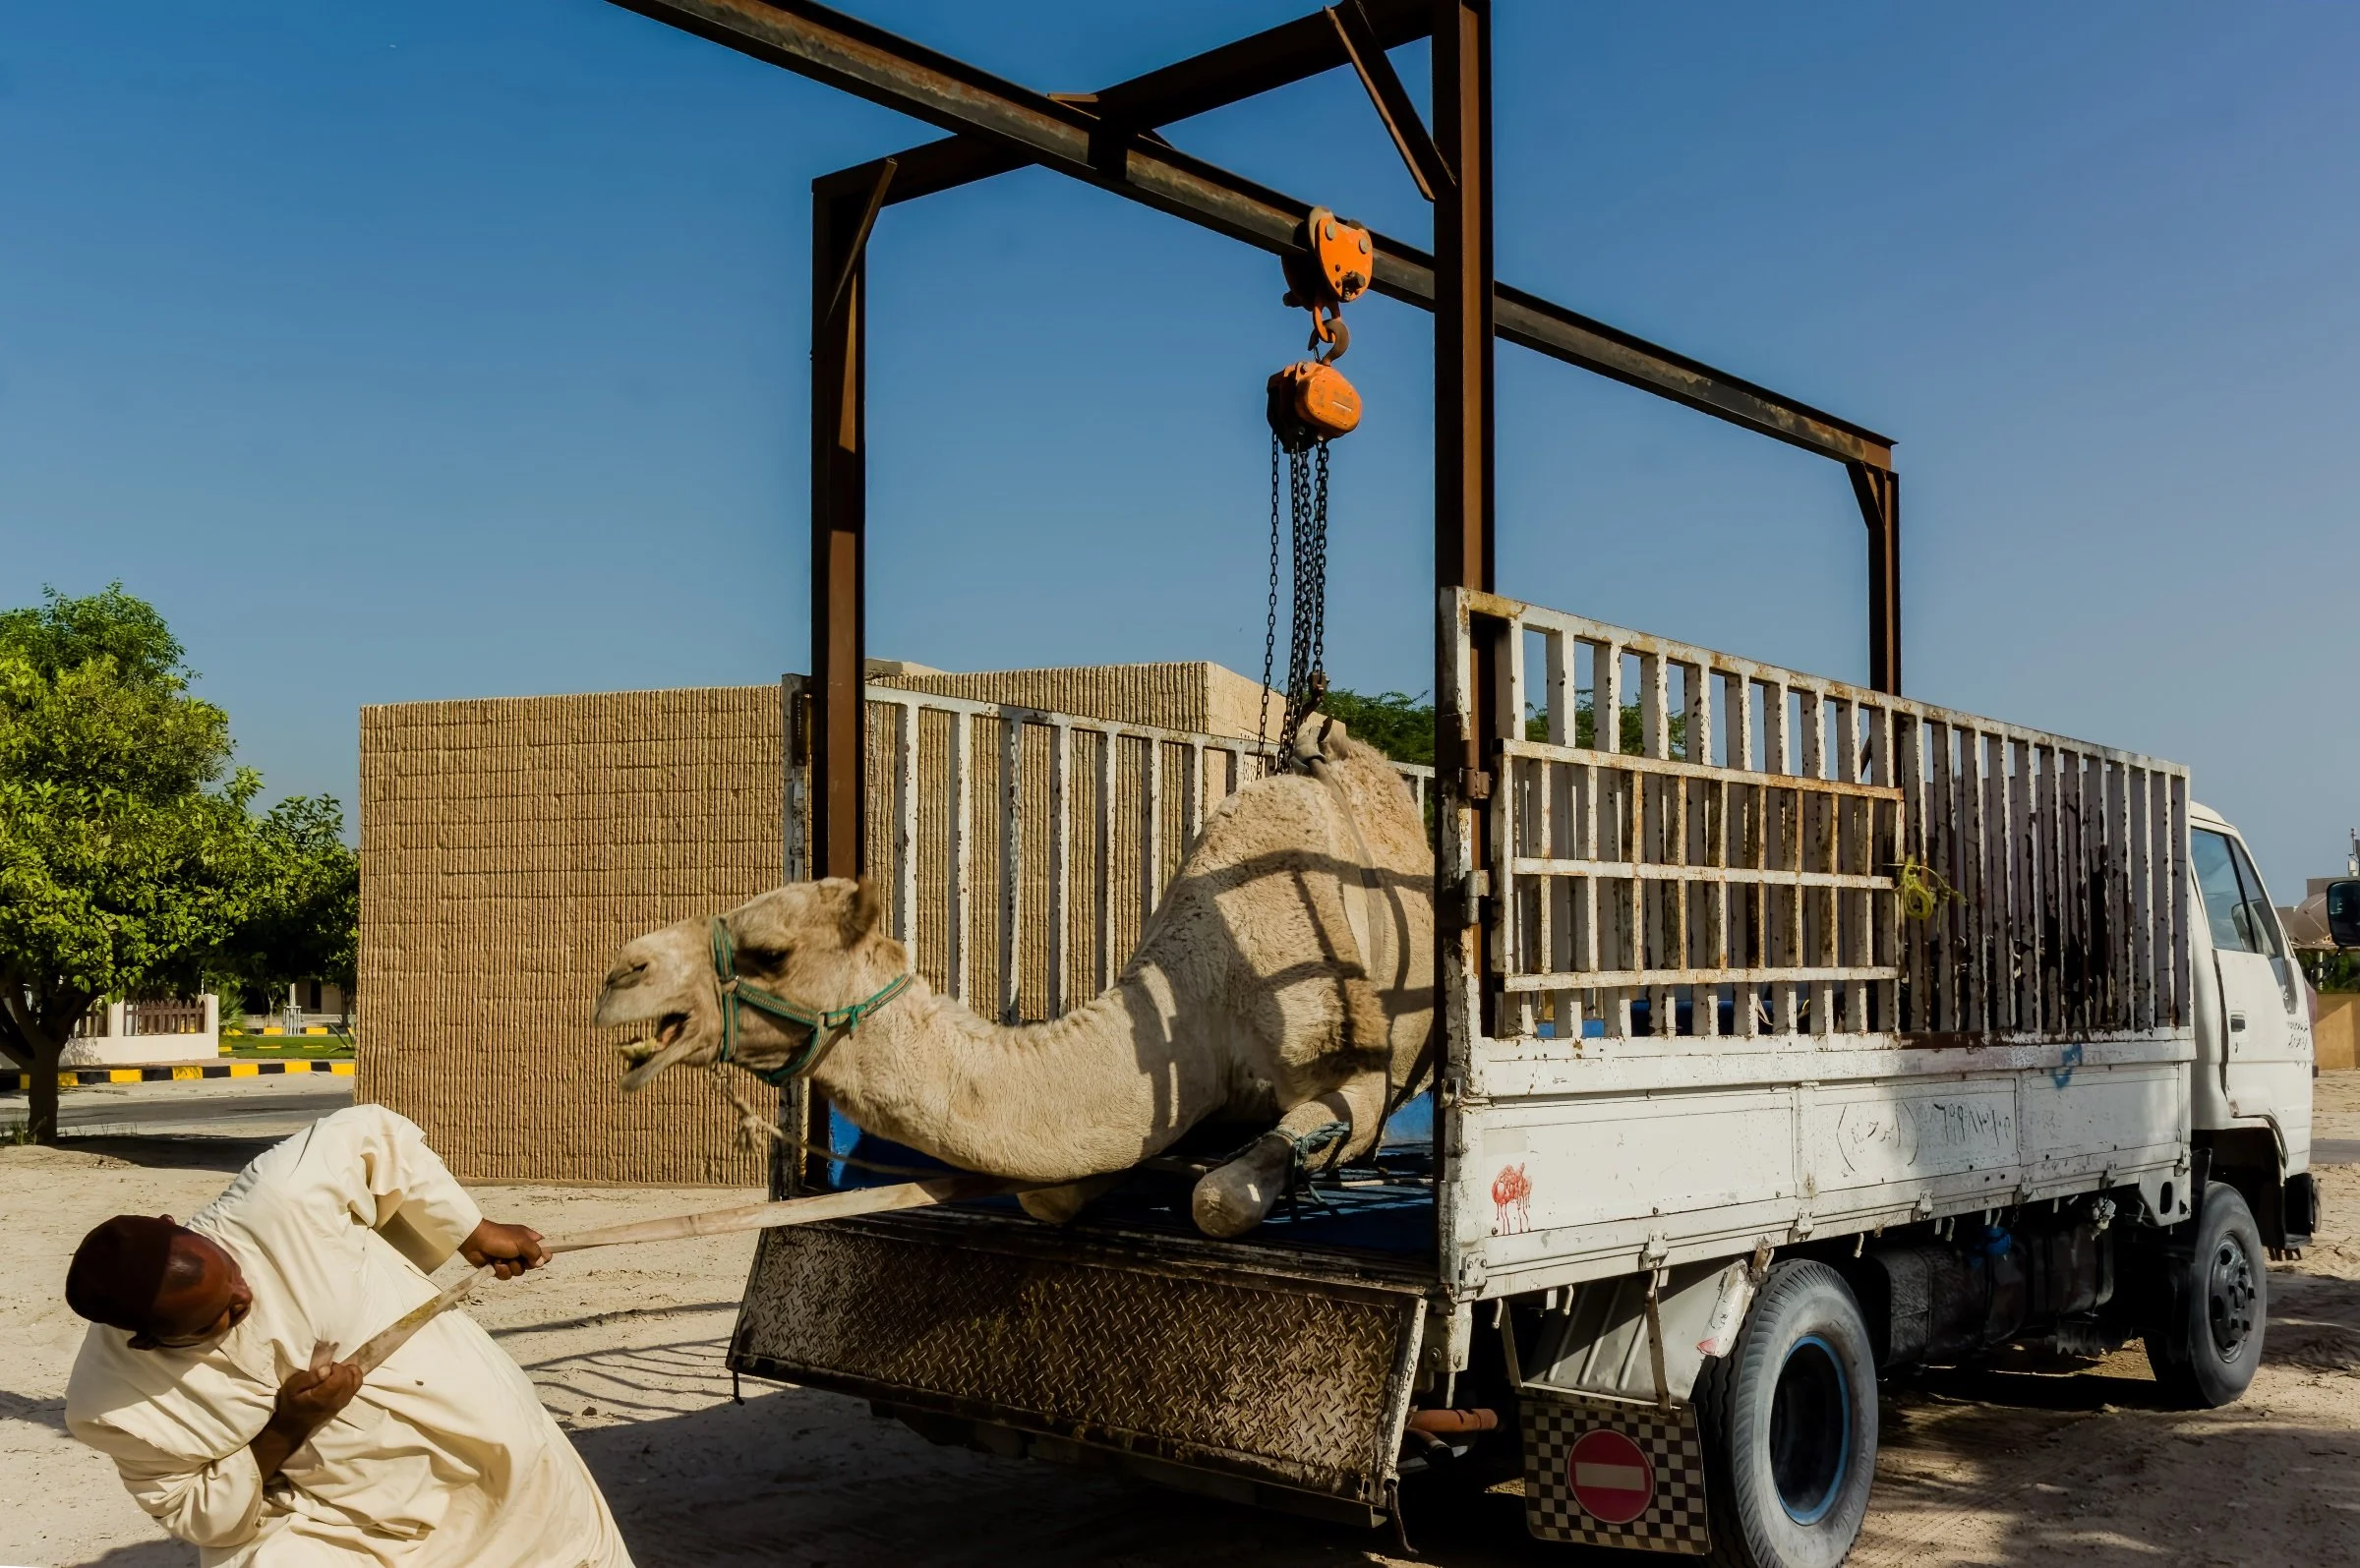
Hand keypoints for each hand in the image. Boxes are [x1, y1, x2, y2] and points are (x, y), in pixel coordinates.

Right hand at [253, 1357, 360, 1482]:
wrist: (287, 1430)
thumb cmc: (287, 1406)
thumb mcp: (291, 1388)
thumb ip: (310, 1377)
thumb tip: (327, 1369)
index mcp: (324, 1397)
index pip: (342, 1375)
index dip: (335, 1367)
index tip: (322, 1369)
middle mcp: (336, 1402)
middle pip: (353, 1378)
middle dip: (344, 1369)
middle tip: (327, 1371)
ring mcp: (341, 1405)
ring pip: (357, 1383)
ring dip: (349, 1374)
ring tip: (332, 1376)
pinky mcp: (341, 1406)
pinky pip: (354, 1389)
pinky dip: (350, 1381)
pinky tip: (336, 1381)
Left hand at [459, 1219, 546, 1279]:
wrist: (475, 1242)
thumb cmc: (499, 1237)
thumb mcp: (522, 1242)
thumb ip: (535, 1251)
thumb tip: (540, 1262)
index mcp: (529, 1239)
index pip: (544, 1248)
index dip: (544, 1256)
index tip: (539, 1259)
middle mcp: (521, 1249)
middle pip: (532, 1264)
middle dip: (524, 1264)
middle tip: (518, 1258)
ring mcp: (510, 1259)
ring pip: (519, 1272)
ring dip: (510, 1267)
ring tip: (502, 1259)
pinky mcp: (500, 1267)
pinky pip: (507, 1276)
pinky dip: (501, 1271)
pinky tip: (495, 1264)